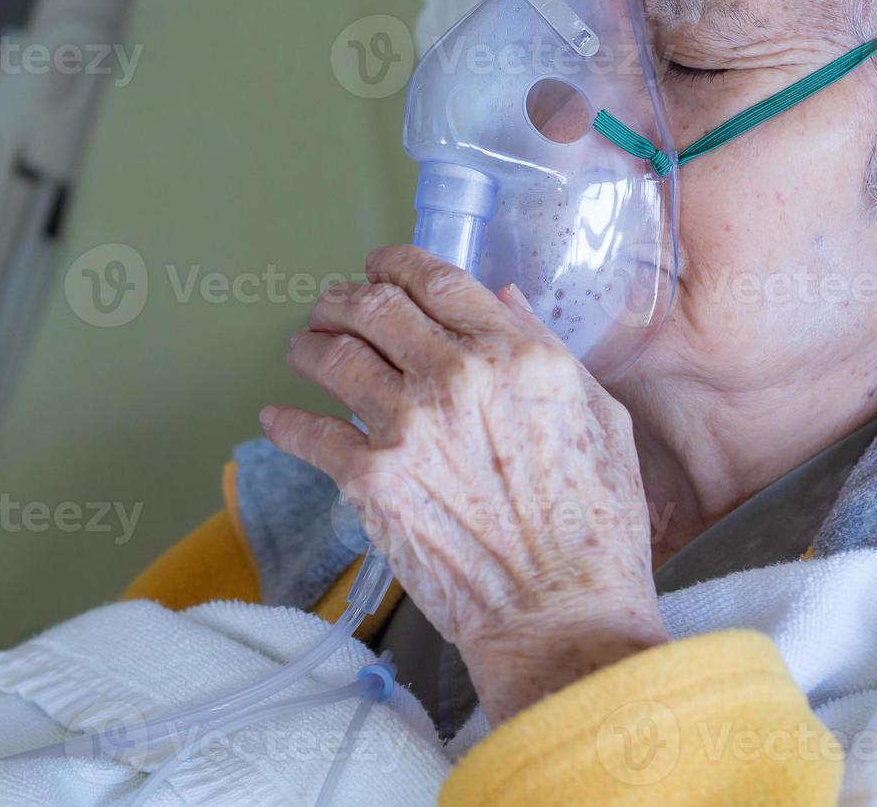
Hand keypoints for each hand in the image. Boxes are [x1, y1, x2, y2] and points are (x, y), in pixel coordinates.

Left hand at [260, 245, 667, 723]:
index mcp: (514, 355)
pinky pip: (308, 433)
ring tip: (303, 348)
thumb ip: (546, 348)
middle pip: (373, 307)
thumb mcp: (600, 417)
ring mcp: (407, 427)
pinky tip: (276, 417)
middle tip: (333, 307)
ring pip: (333, 356)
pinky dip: (285, 421)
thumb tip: (500, 301)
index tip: (378, 266)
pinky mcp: (371, 480)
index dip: (395, 263)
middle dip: (344, 298)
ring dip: (309, 344)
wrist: (560, 613)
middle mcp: (455, 377)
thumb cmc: (594, 525)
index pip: (436, 281)